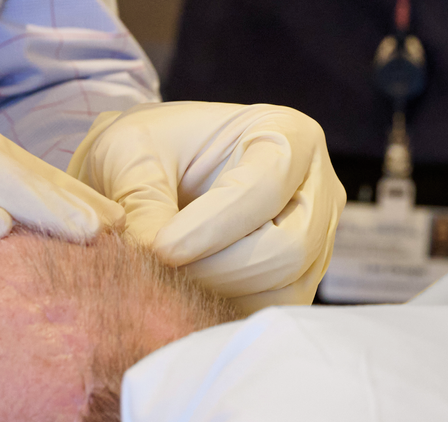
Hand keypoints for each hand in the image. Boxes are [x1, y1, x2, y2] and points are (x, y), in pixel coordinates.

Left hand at [68, 100, 344, 311]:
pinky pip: (269, 314)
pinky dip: (223, 314)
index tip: (160, 248)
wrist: (155, 168)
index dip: (213, 226)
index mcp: (287, 134)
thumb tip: (150, 257)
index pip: (267, 186)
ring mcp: (314, 240)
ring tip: (167, 281)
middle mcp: (315, 188)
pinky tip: (185, 295)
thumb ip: (144, 201)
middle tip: (160, 271)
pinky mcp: (296, 282)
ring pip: (283, 291)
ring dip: (217, 297)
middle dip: (218, 270)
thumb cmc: (150, 146)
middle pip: (290, 248)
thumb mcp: (132, 152)